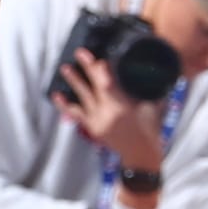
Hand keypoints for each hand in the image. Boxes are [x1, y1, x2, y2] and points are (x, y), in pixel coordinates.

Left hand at [51, 46, 167, 166]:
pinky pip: (76, 114)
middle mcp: (107, 113)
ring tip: (65, 68)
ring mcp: (97, 121)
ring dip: (74, 82)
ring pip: (82, 98)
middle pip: (94, 86)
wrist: (141, 155)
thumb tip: (143, 69)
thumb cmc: (148, 129)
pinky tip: (57, 95)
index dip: (102, 69)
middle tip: (80, 53)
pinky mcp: (91, 128)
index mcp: (123, 107)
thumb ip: (143, 88)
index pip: (109, 83)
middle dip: (87, 68)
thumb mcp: (150, 106)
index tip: (100, 57)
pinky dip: (65, 105)